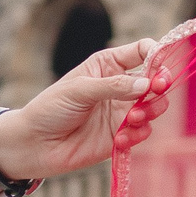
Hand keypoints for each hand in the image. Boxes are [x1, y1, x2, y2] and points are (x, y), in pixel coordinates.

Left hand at [0, 38, 171, 182]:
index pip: (142, 51)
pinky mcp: (122, 133)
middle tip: (156, 91)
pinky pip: (144, 132)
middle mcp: (120, 86)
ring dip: (151, 111)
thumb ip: (114, 86)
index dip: (156, 54)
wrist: (35, 145)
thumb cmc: (50, 109)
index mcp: (108, 65)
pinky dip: (138, 135)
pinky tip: (120, 140)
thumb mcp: (79, 90)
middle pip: (156, 79)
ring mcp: (122, 110)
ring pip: (155, 106)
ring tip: (133, 119)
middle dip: (160, 85)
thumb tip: (148, 85)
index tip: (158, 66)